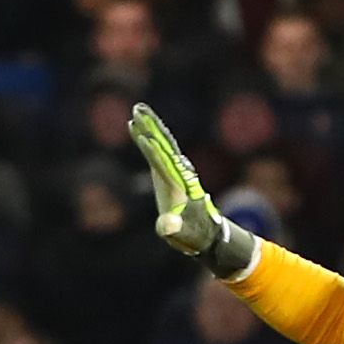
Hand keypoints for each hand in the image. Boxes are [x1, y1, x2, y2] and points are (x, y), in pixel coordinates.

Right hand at [132, 101, 255, 279]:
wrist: (206, 232)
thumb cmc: (192, 234)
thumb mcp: (181, 234)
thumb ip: (173, 228)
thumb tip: (166, 227)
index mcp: (179, 184)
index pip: (163, 162)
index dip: (152, 149)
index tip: (141, 135)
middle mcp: (178, 172)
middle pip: (164, 144)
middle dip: (151, 127)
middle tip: (138, 108)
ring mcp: (174, 171)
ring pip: (163, 143)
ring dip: (150, 126)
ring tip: (137, 110)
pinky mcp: (169, 173)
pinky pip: (159, 150)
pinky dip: (150, 138)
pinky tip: (140, 131)